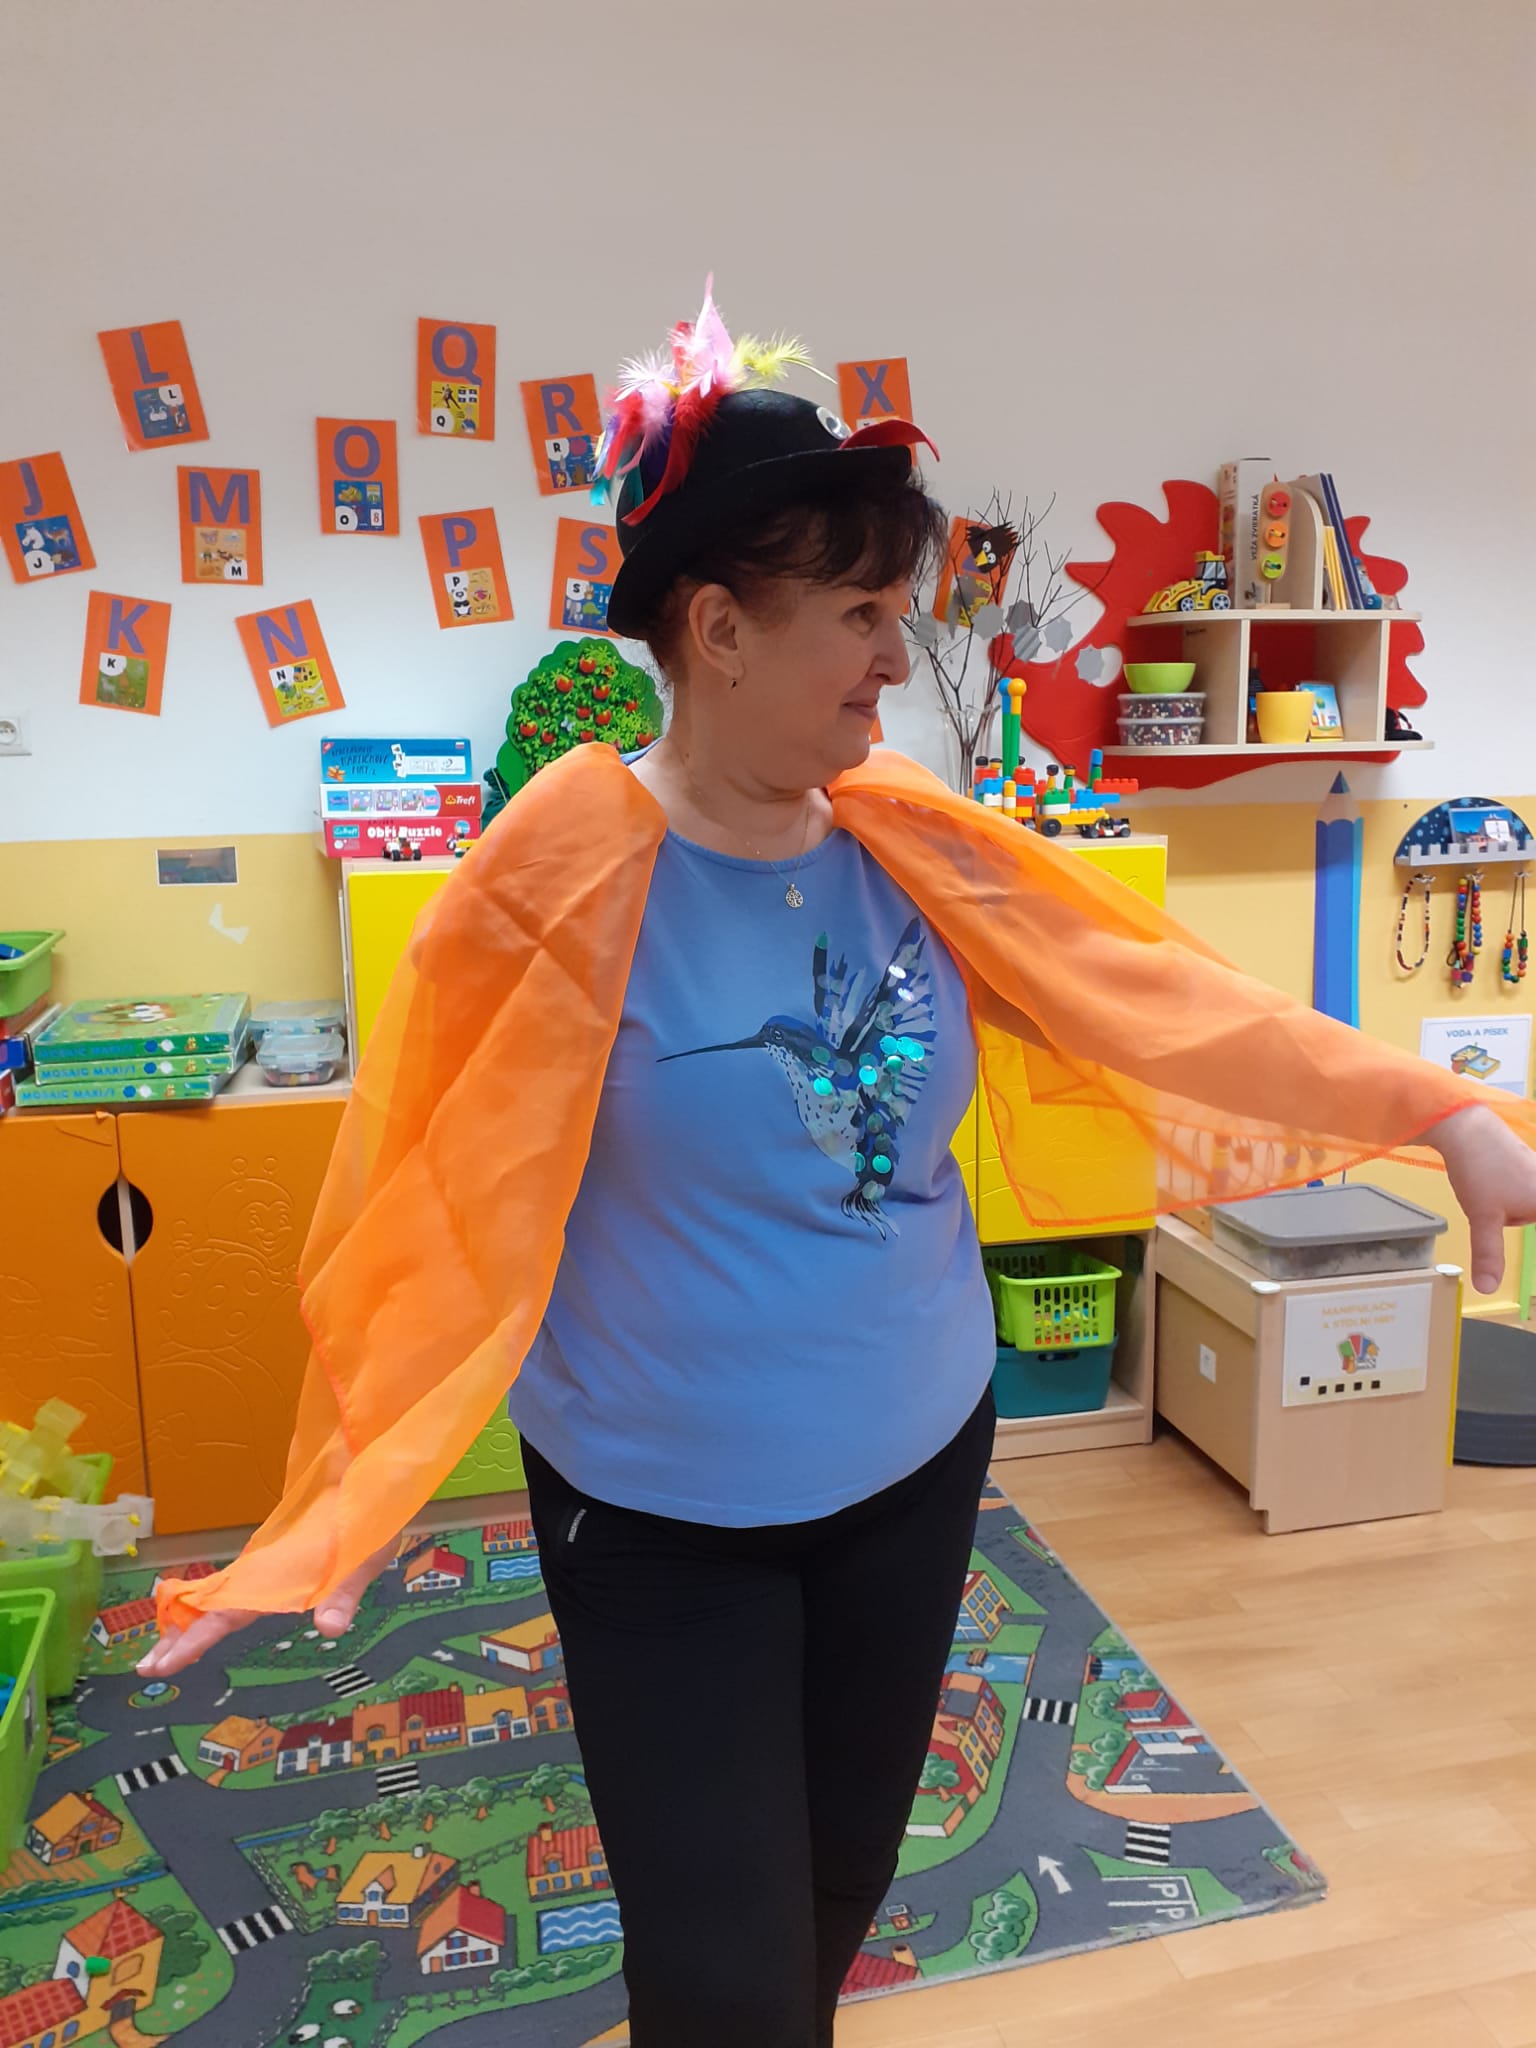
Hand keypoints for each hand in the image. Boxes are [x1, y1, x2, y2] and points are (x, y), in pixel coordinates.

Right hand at [136, 1535, 399, 1678]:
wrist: (372, 1476)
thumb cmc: (371, 1517)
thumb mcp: (364, 1558)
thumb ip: (345, 1593)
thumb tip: (327, 1629)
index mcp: (280, 1572)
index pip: (228, 1610)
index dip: (195, 1637)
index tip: (163, 1663)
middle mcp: (266, 1568)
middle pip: (213, 1604)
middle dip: (179, 1634)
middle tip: (147, 1667)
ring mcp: (269, 1562)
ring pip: (219, 1595)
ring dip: (190, 1622)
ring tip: (161, 1653)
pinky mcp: (278, 1557)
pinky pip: (237, 1587)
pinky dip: (213, 1607)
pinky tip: (203, 1621)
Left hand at [1429, 1104, 1535, 1294]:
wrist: (1466, 1126)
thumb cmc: (1480, 1170)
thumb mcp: (1483, 1218)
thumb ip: (1489, 1254)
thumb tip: (1487, 1289)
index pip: (1534, 1220)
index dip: (1521, 1219)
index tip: (1501, 1216)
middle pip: (1532, 1215)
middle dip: (1514, 1218)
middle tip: (1492, 1199)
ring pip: (1527, 1205)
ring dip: (1510, 1208)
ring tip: (1489, 1188)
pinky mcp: (1529, 1165)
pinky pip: (1523, 1191)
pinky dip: (1512, 1195)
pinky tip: (1492, 1181)